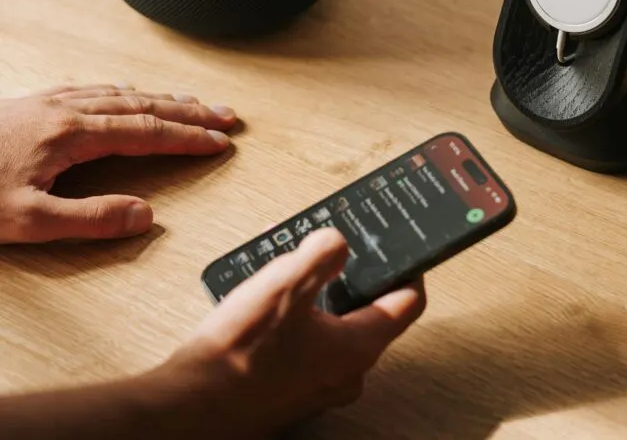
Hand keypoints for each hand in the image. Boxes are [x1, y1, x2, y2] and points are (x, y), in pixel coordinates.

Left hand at [0, 83, 236, 243]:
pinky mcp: (27, 104)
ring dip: (160, 97)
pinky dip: (121, 91)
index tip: (219, 141)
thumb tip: (144, 215)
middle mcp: (64, 110)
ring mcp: (45, 102)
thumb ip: (90, 218)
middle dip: (188, 110)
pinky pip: (89, 89)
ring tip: (189, 101)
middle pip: (142, 104)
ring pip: (117, 92)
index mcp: (70, 135)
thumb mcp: (26, 220)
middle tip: (224, 115)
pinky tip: (122, 93)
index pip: (147, 132)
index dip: (188, 137)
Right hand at [149, 228, 426, 435]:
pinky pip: (307, 348)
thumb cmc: (238, 354)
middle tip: (336, 254)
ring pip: (334, 331)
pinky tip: (267, 303)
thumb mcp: (285, 283)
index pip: (409, 303)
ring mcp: (319, 387)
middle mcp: (347, 373)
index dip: (410, 270)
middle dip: (353, 279)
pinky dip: (296, 322)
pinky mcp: (291, 392)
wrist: (191, 410)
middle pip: (370, 315)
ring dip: (319, 298)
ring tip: (292, 270)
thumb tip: (339, 242)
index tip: (403, 250)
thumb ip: (322, 253)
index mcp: (359, 346)